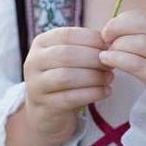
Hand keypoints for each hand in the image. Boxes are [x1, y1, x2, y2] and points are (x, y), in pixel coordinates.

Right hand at [22, 25, 111, 145]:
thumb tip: (112, 42)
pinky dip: (92, 94)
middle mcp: (33, 62)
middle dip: (93, 59)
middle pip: (66, 55)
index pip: (67, 35)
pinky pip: (71, 98)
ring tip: (109, 78)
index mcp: (41, 43)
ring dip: (93, 77)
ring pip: (67, 77)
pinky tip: (106, 91)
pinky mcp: (45, 105)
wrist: (47, 110)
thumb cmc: (65, 77)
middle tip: (111, 64)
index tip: (109, 47)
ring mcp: (36, 85)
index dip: (91, 39)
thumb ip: (86, 47)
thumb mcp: (70, 57)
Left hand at [99, 9, 145, 145]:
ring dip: (117, 45)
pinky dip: (118, 59)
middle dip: (119, 26)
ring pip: (140, 43)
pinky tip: (107, 61)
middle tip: (105, 36)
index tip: (113, 28)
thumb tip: (118, 21)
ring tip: (107, 53)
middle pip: (145, 23)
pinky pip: (137, 64)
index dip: (127, 17)